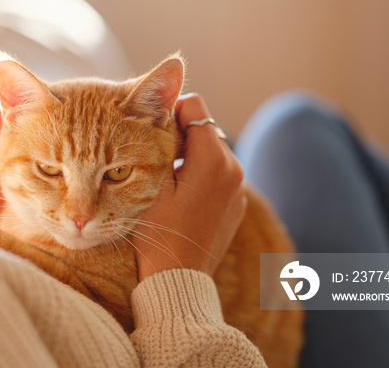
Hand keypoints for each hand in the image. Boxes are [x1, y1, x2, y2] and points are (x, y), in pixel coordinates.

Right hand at [132, 93, 246, 280]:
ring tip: (166, 180)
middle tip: (153, 157)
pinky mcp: (236, 204)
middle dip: (179, 133)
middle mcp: (234, 169)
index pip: (194, 106)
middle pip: (204, 127)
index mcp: (214, 159)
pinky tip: (181, 197)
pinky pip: (218, 174)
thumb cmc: (158, 234)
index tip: (150, 132)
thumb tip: (161, 115)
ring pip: (211, 150)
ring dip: (190, 154)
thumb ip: (160, 143)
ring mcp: (238, 188)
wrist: (177, 281)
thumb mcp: (150, 184)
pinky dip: (200, 174)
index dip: (169, 112)